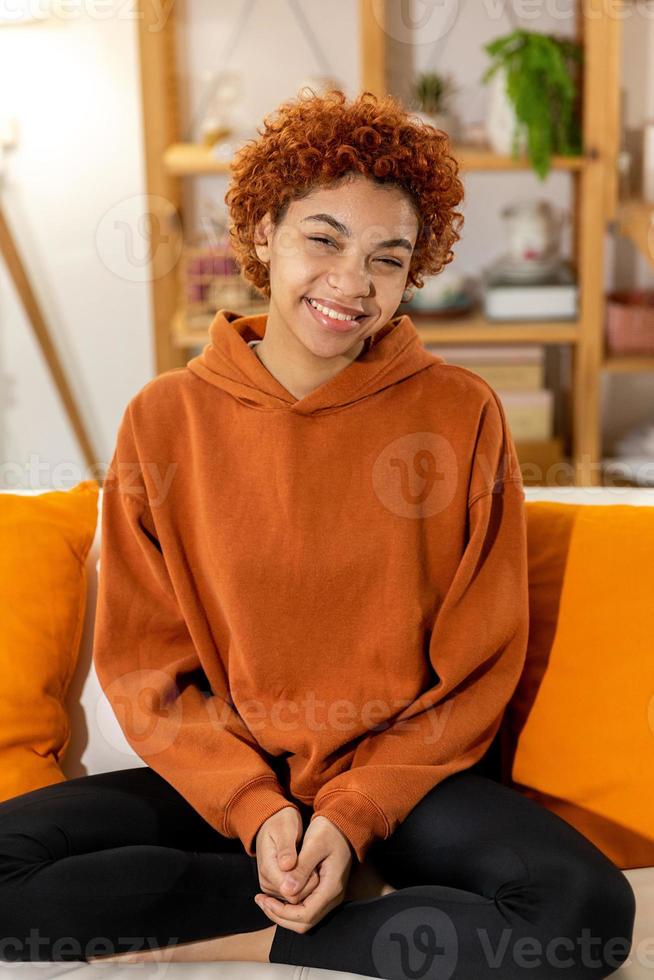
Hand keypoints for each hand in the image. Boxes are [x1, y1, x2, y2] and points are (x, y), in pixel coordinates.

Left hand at [254, 814, 353, 933]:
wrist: (343, 824)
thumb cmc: (329, 830)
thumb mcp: (314, 844)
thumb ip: (301, 868)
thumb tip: (287, 891)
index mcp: (331, 887)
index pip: (305, 915)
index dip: (282, 912)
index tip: (265, 900)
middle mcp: (333, 896)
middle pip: (304, 922)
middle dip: (280, 916)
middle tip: (262, 902)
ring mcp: (330, 895)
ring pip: (305, 918)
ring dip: (283, 913)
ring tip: (265, 900)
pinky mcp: (325, 891)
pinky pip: (307, 908)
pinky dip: (290, 907)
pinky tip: (277, 895)